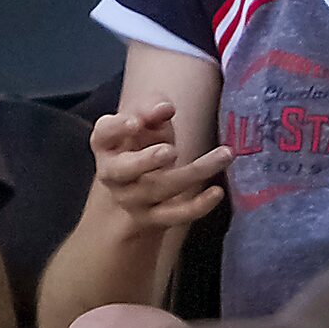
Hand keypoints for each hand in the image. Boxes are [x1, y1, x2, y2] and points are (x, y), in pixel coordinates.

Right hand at [89, 99, 231, 235]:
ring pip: (158, 189)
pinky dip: (197, 206)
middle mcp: (113, 174)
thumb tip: (164, 108)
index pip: (104, 134)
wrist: (142, 188)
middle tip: (170, 150)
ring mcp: (131, 199)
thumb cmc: (145, 145)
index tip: (136, 122)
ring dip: (194, 172)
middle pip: (122, 170)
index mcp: (107, 144)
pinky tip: (217, 192)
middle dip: (146, 161)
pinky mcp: (152, 218)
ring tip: (223, 154)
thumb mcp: (148, 122)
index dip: (118, 128)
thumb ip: (152, 110)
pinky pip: (174, 215)